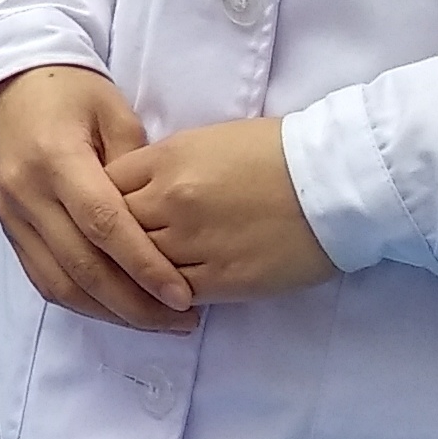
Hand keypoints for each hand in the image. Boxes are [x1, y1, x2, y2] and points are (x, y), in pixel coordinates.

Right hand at [0, 62, 193, 331]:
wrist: (11, 87)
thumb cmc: (72, 92)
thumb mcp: (115, 112)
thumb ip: (137, 168)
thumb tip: (161, 224)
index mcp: (56, 158)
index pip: (103, 225)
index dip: (144, 265)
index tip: (183, 295)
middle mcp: (27, 194)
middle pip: (82, 266)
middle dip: (133, 303)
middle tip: (180, 321)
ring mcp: (12, 216)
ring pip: (59, 283)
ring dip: (109, 312)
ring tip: (155, 322)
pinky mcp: (8, 230)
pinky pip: (43, 279)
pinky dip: (81, 302)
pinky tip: (116, 311)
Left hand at [108, 116, 338, 304]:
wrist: (335, 180)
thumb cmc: (278, 152)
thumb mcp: (207, 142)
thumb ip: (163, 167)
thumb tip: (134, 192)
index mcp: (167, 160)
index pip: (105, 187)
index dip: (102, 202)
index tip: (106, 214)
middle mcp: (171, 201)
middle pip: (114, 230)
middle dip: (111, 241)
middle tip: (112, 253)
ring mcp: (194, 242)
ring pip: (138, 267)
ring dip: (136, 274)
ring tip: (138, 279)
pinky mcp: (222, 279)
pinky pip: (173, 294)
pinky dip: (165, 296)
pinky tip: (168, 297)